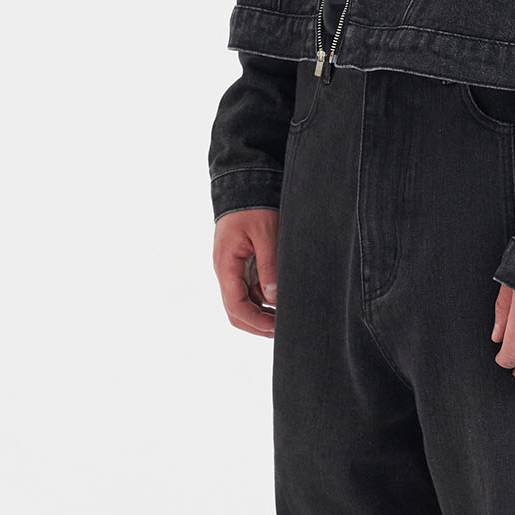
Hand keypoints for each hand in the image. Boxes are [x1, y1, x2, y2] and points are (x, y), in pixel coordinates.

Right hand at [214, 206, 278, 337]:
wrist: (244, 184)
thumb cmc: (254, 206)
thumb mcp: (266, 234)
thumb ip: (269, 266)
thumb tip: (274, 298)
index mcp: (226, 266)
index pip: (236, 307)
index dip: (256, 322)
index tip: (278, 327)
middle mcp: (226, 272)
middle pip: (237, 311)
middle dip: (258, 324)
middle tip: (285, 329)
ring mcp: (234, 269)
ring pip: (245, 302)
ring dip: (263, 313)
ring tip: (288, 316)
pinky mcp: (243, 264)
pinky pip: (251, 290)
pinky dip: (265, 300)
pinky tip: (283, 300)